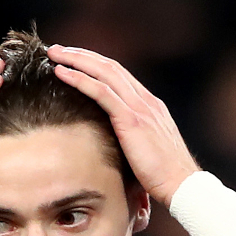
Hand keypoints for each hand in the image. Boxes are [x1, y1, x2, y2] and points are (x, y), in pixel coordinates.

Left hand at [46, 45, 198, 206]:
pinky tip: (62, 73)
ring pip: (104, 72)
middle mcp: (146, 101)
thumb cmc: (163, 177)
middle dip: (83, 55)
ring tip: (54, 54)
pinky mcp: (132, 120)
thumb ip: (133, 141)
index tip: (75, 60)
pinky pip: (101, 92)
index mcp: (150, 106)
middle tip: (58, 50)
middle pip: (110, 67)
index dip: (96, 65)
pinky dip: (80, 79)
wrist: (181, 185)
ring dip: (77, 60)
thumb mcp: (147, 152)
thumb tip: (115, 147)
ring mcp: (140, 108)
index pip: (120, 76)